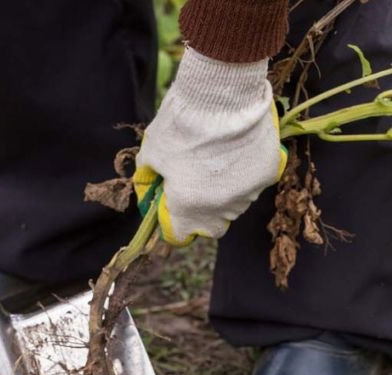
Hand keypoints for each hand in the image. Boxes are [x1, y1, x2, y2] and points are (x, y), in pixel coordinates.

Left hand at [133, 47, 287, 245]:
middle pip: (210, 225)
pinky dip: (242, 174)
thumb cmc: (180, 126)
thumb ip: (148, 182)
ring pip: (234, 205)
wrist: (223, 95)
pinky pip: (252, 183)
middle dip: (198, 212)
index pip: (179, 236)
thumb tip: (149, 194)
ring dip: (222, 193)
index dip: (171, 224)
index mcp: (189, 208)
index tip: (169, 208)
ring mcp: (249, 191)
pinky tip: (234, 151)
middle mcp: (222, 207)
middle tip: (191, 184)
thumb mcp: (151, 156)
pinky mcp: (269, 172)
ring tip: (213, 162)